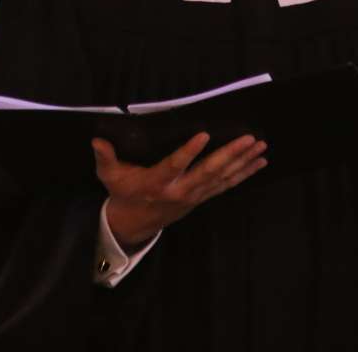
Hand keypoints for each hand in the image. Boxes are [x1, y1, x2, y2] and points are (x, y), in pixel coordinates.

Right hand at [91, 132, 267, 251]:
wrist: (135, 224)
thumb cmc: (123, 193)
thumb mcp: (109, 176)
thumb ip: (105, 157)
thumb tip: (97, 139)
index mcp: (157, 183)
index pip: (175, 165)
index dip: (189, 151)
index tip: (203, 134)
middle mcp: (180, 190)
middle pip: (209, 172)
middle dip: (231, 155)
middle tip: (249, 138)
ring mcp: (194, 195)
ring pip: (223, 178)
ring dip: (243, 162)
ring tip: (260, 146)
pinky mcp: (202, 197)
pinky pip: (227, 185)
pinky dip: (244, 173)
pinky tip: (258, 162)